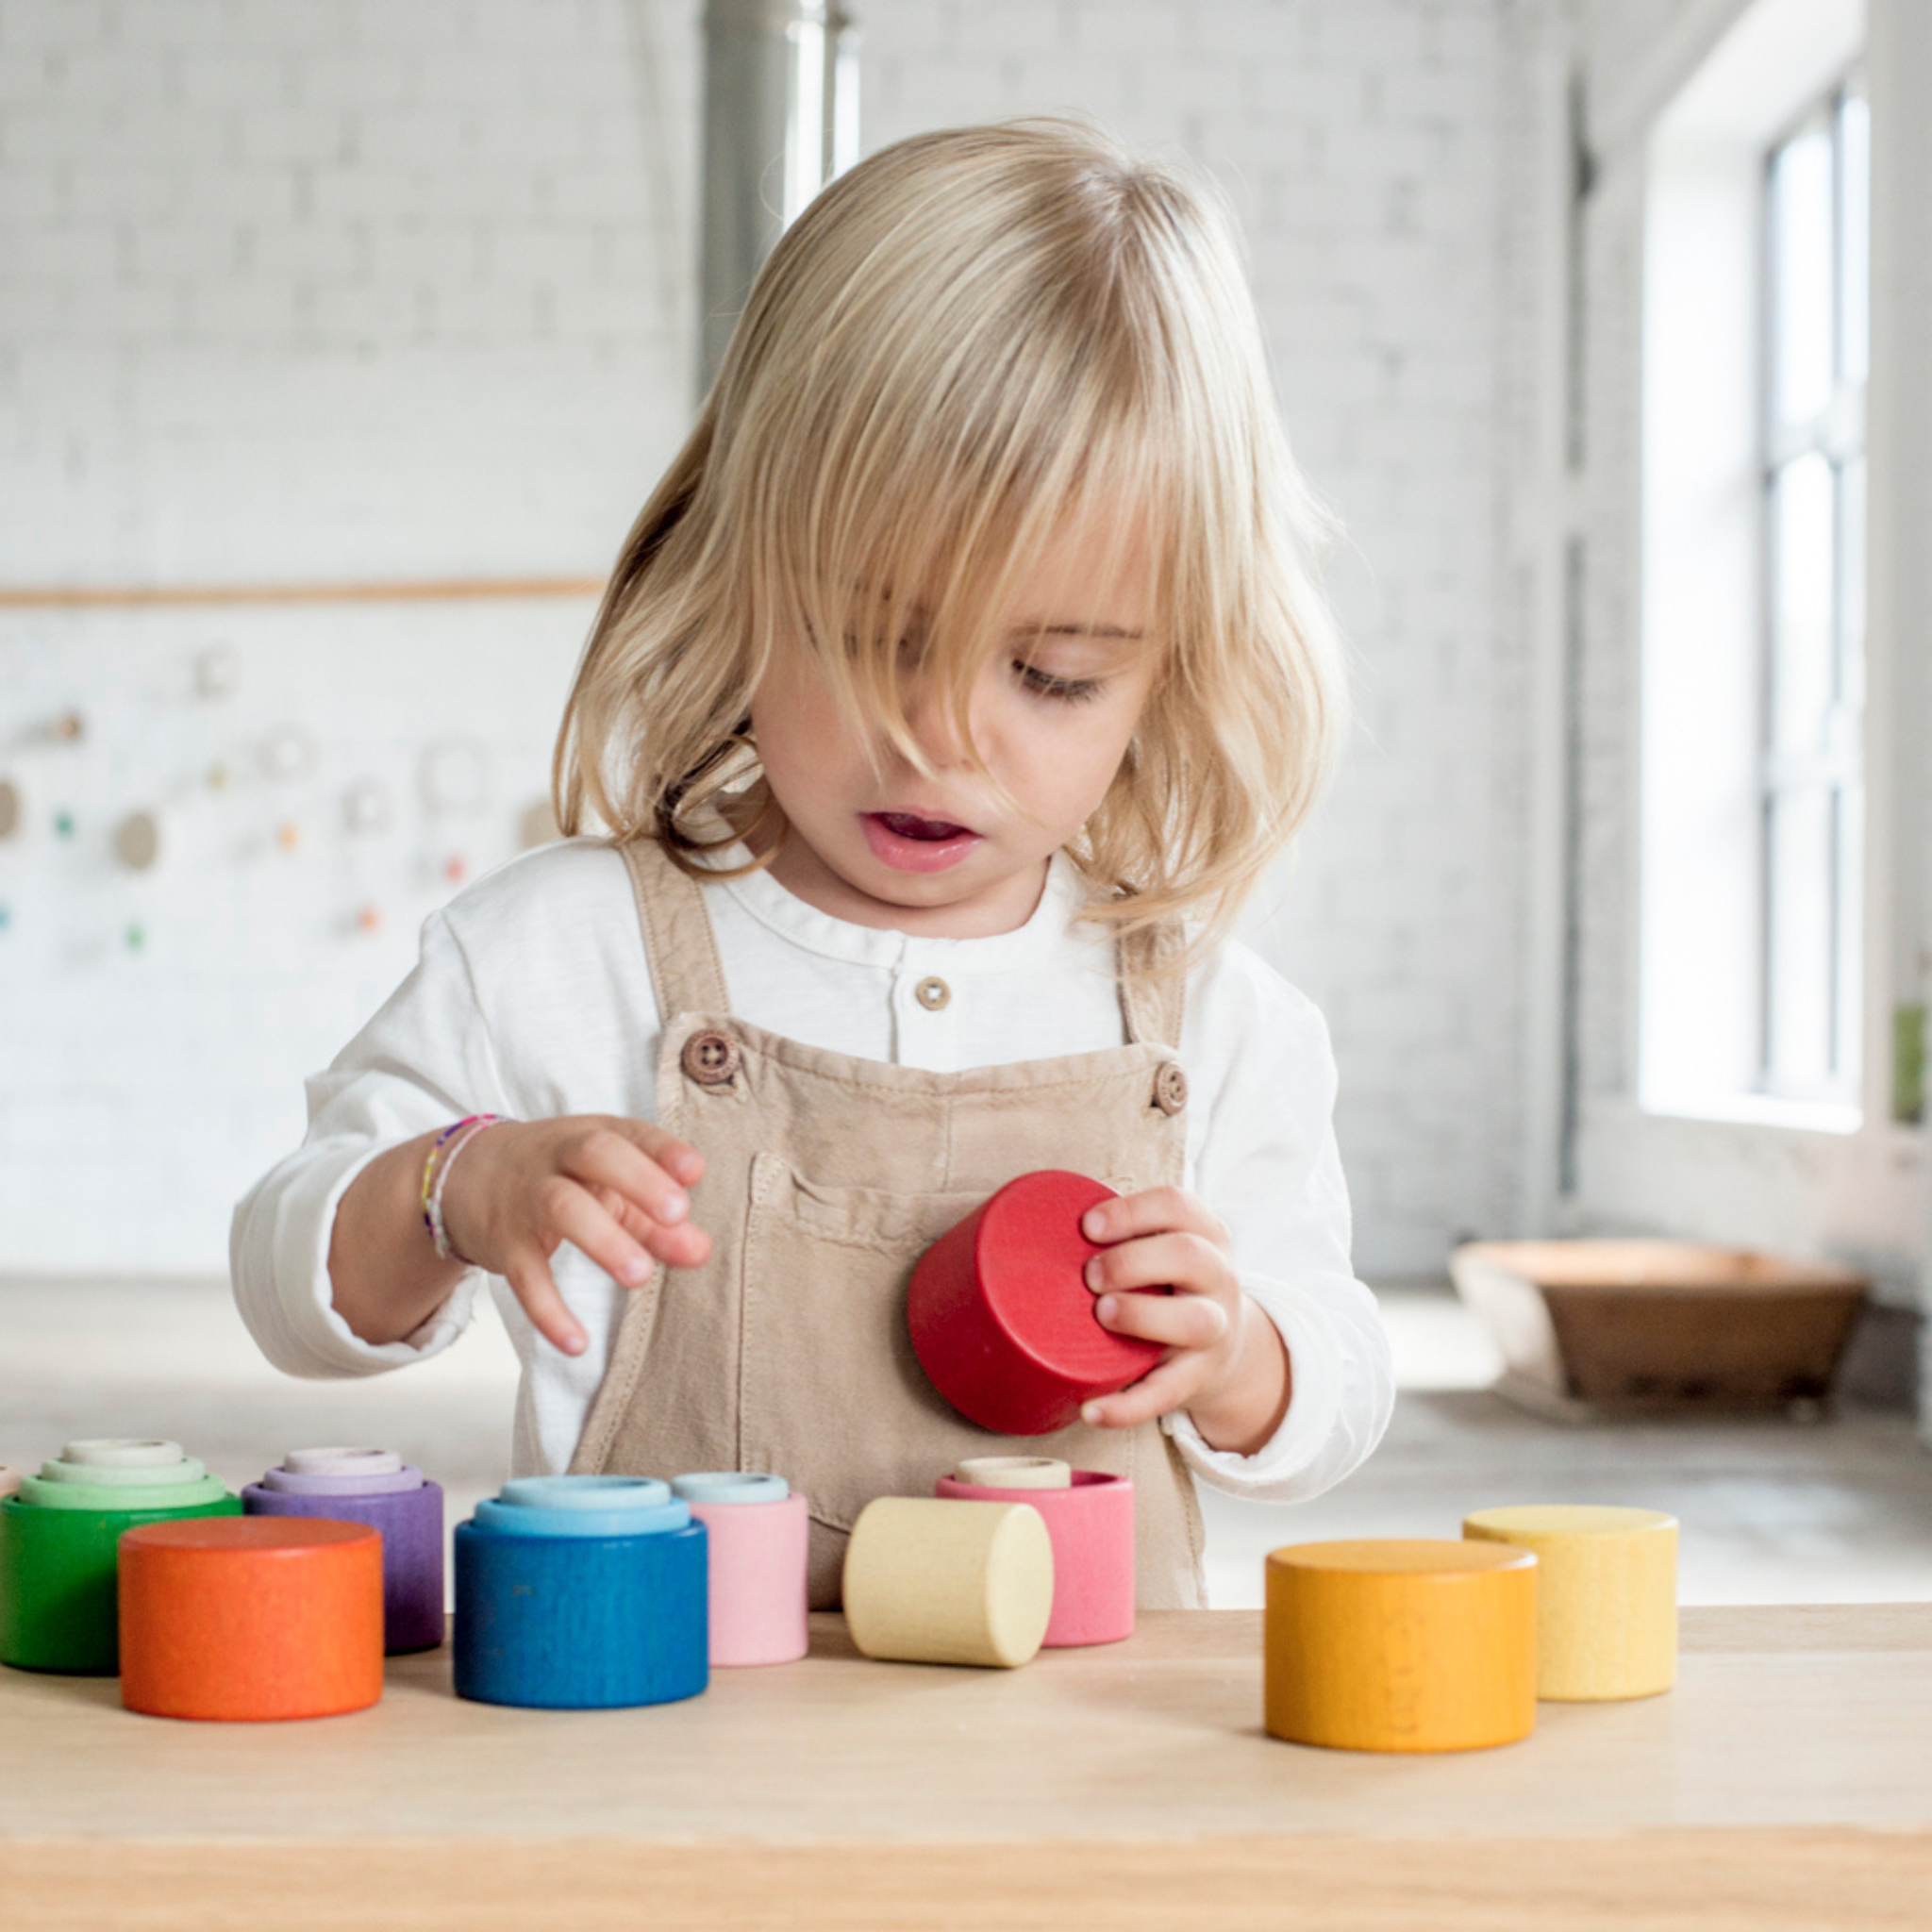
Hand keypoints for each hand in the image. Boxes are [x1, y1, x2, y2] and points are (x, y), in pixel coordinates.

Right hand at [440, 1116, 710, 1356]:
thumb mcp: (608, 1187)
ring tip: (640, 1276)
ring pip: (562, 1208)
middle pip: (596, 1153)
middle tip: (676, 1214)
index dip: (664, 1150)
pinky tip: (577, 1343)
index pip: (632, 1133)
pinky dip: (549, 1311)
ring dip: (604, 1240)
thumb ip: (657, 1220)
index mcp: (593, 1136)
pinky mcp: (504, 1244)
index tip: (695, 1172)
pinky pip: (525, 1276)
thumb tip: (703, 1252)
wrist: (462, 1175)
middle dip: (639, 1180)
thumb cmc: (558, 1177)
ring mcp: (527, 1199)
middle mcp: (558, 1158)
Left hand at [1077, 1186, 1289, 1455]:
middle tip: (1088, 1275)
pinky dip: (1127, 1406)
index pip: (1177, 1206)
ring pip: (1195, 1321)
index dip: (1131, 1212)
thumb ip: (1123, 1236)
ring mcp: (1215, 1329)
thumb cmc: (1171, 1285)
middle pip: (1189, 1256)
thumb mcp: (1165, 1248)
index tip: (1087, 1226)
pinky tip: (1090, 1410)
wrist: (1226, 1348)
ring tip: (1101, 1315)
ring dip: (1141, 1315)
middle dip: (1131, 1261)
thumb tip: (1035, 1226)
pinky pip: (1167, 1393)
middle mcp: (1218, 1277)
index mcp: (1205, 1235)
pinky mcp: (1199, 1377)